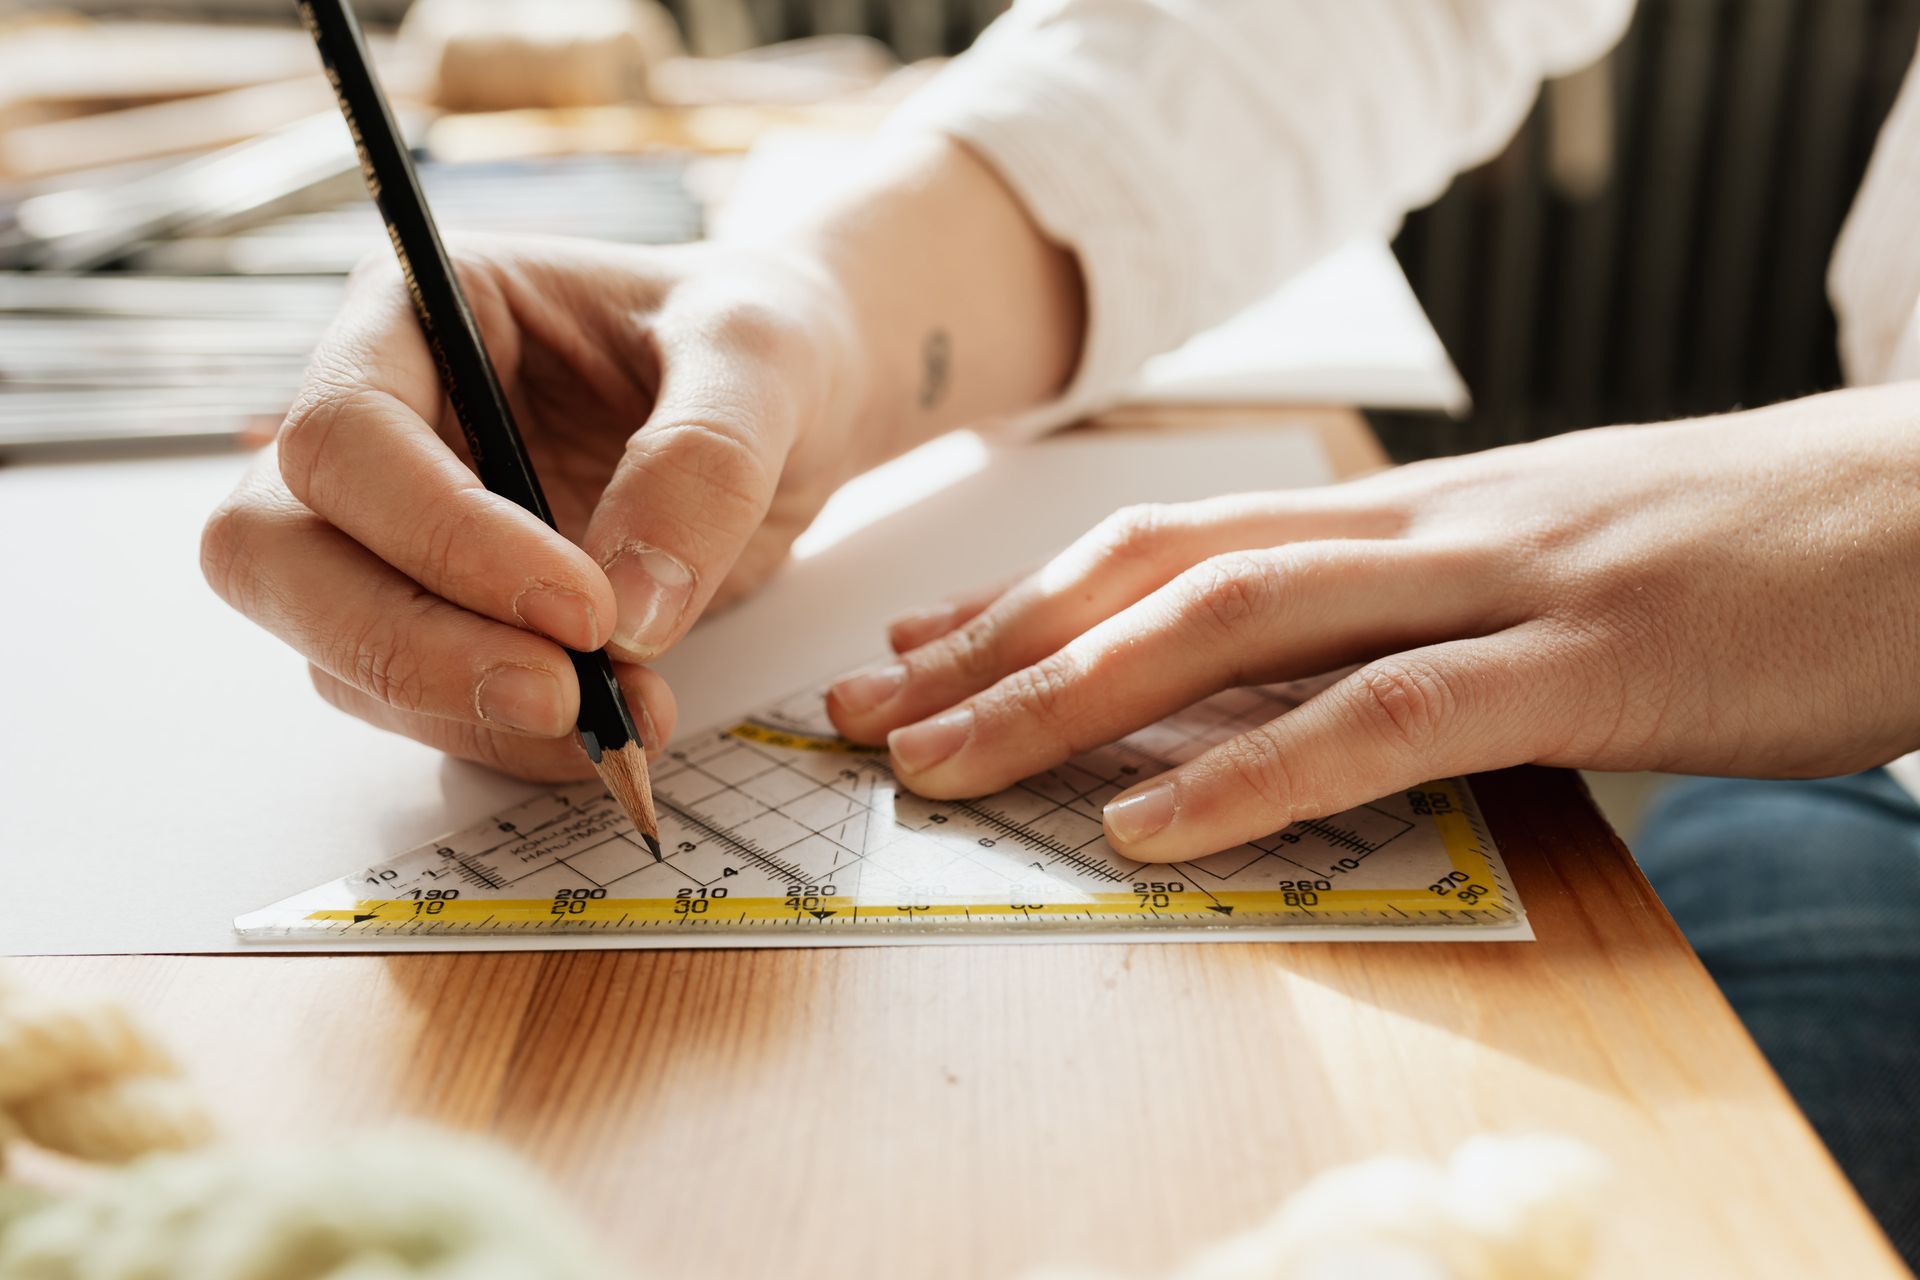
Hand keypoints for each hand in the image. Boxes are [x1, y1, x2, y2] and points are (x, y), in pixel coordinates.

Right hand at [202, 234, 868, 779]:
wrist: (798, 408)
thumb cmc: (760, 343)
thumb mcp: (760, 359)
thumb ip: (702, 464)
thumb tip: (628, 615)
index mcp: (419, 316)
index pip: (344, 436)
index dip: (442, 535)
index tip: (583, 607)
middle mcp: (383, 426)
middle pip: (276, 554)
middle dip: (407, 646)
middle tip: (560, 697)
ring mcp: (399, 535)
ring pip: (338, 652)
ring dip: (469, 710)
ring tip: (631, 715)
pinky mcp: (451, 621)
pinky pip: (427, 708)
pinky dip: (512, 742)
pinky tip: (619, 727)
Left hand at [828, 386, 1919, 860]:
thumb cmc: (1745, 554)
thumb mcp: (1552, 571)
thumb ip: (1423, 617)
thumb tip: (1307, 694)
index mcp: (1408, 515)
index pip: (1175, 541)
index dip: (1032, 594)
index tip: (919, 643)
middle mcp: (1421, 529)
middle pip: (1160, 573)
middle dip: (996, 644)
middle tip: (868, 709)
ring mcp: (1498, 584)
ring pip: (1236, 627)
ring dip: (1068, 695)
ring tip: (941, 761)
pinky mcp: (1585, 661)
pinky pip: (1388, 716)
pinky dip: (1256, 771)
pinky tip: (1151, 821)